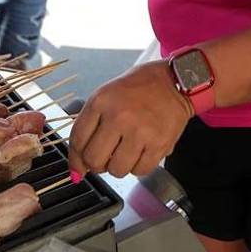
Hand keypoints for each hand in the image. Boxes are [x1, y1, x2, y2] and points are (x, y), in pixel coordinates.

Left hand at [68, 60, 191, 178]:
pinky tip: (141, 152)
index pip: (77, 141)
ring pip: (117, 170)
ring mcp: (140, 131)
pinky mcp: (159, 143)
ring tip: (125, 152)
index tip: (79, 165)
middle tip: (105, 157)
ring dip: (118, 166)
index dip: (75, 158)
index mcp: (102, 101)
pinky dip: (138, 167)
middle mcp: (119, 116)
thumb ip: (88, 126)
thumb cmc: (139, 87)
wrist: (175, 81)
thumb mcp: (107, 95)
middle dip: (96, 164)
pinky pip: (140, 171)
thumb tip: (78, 167)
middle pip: (94, 160)